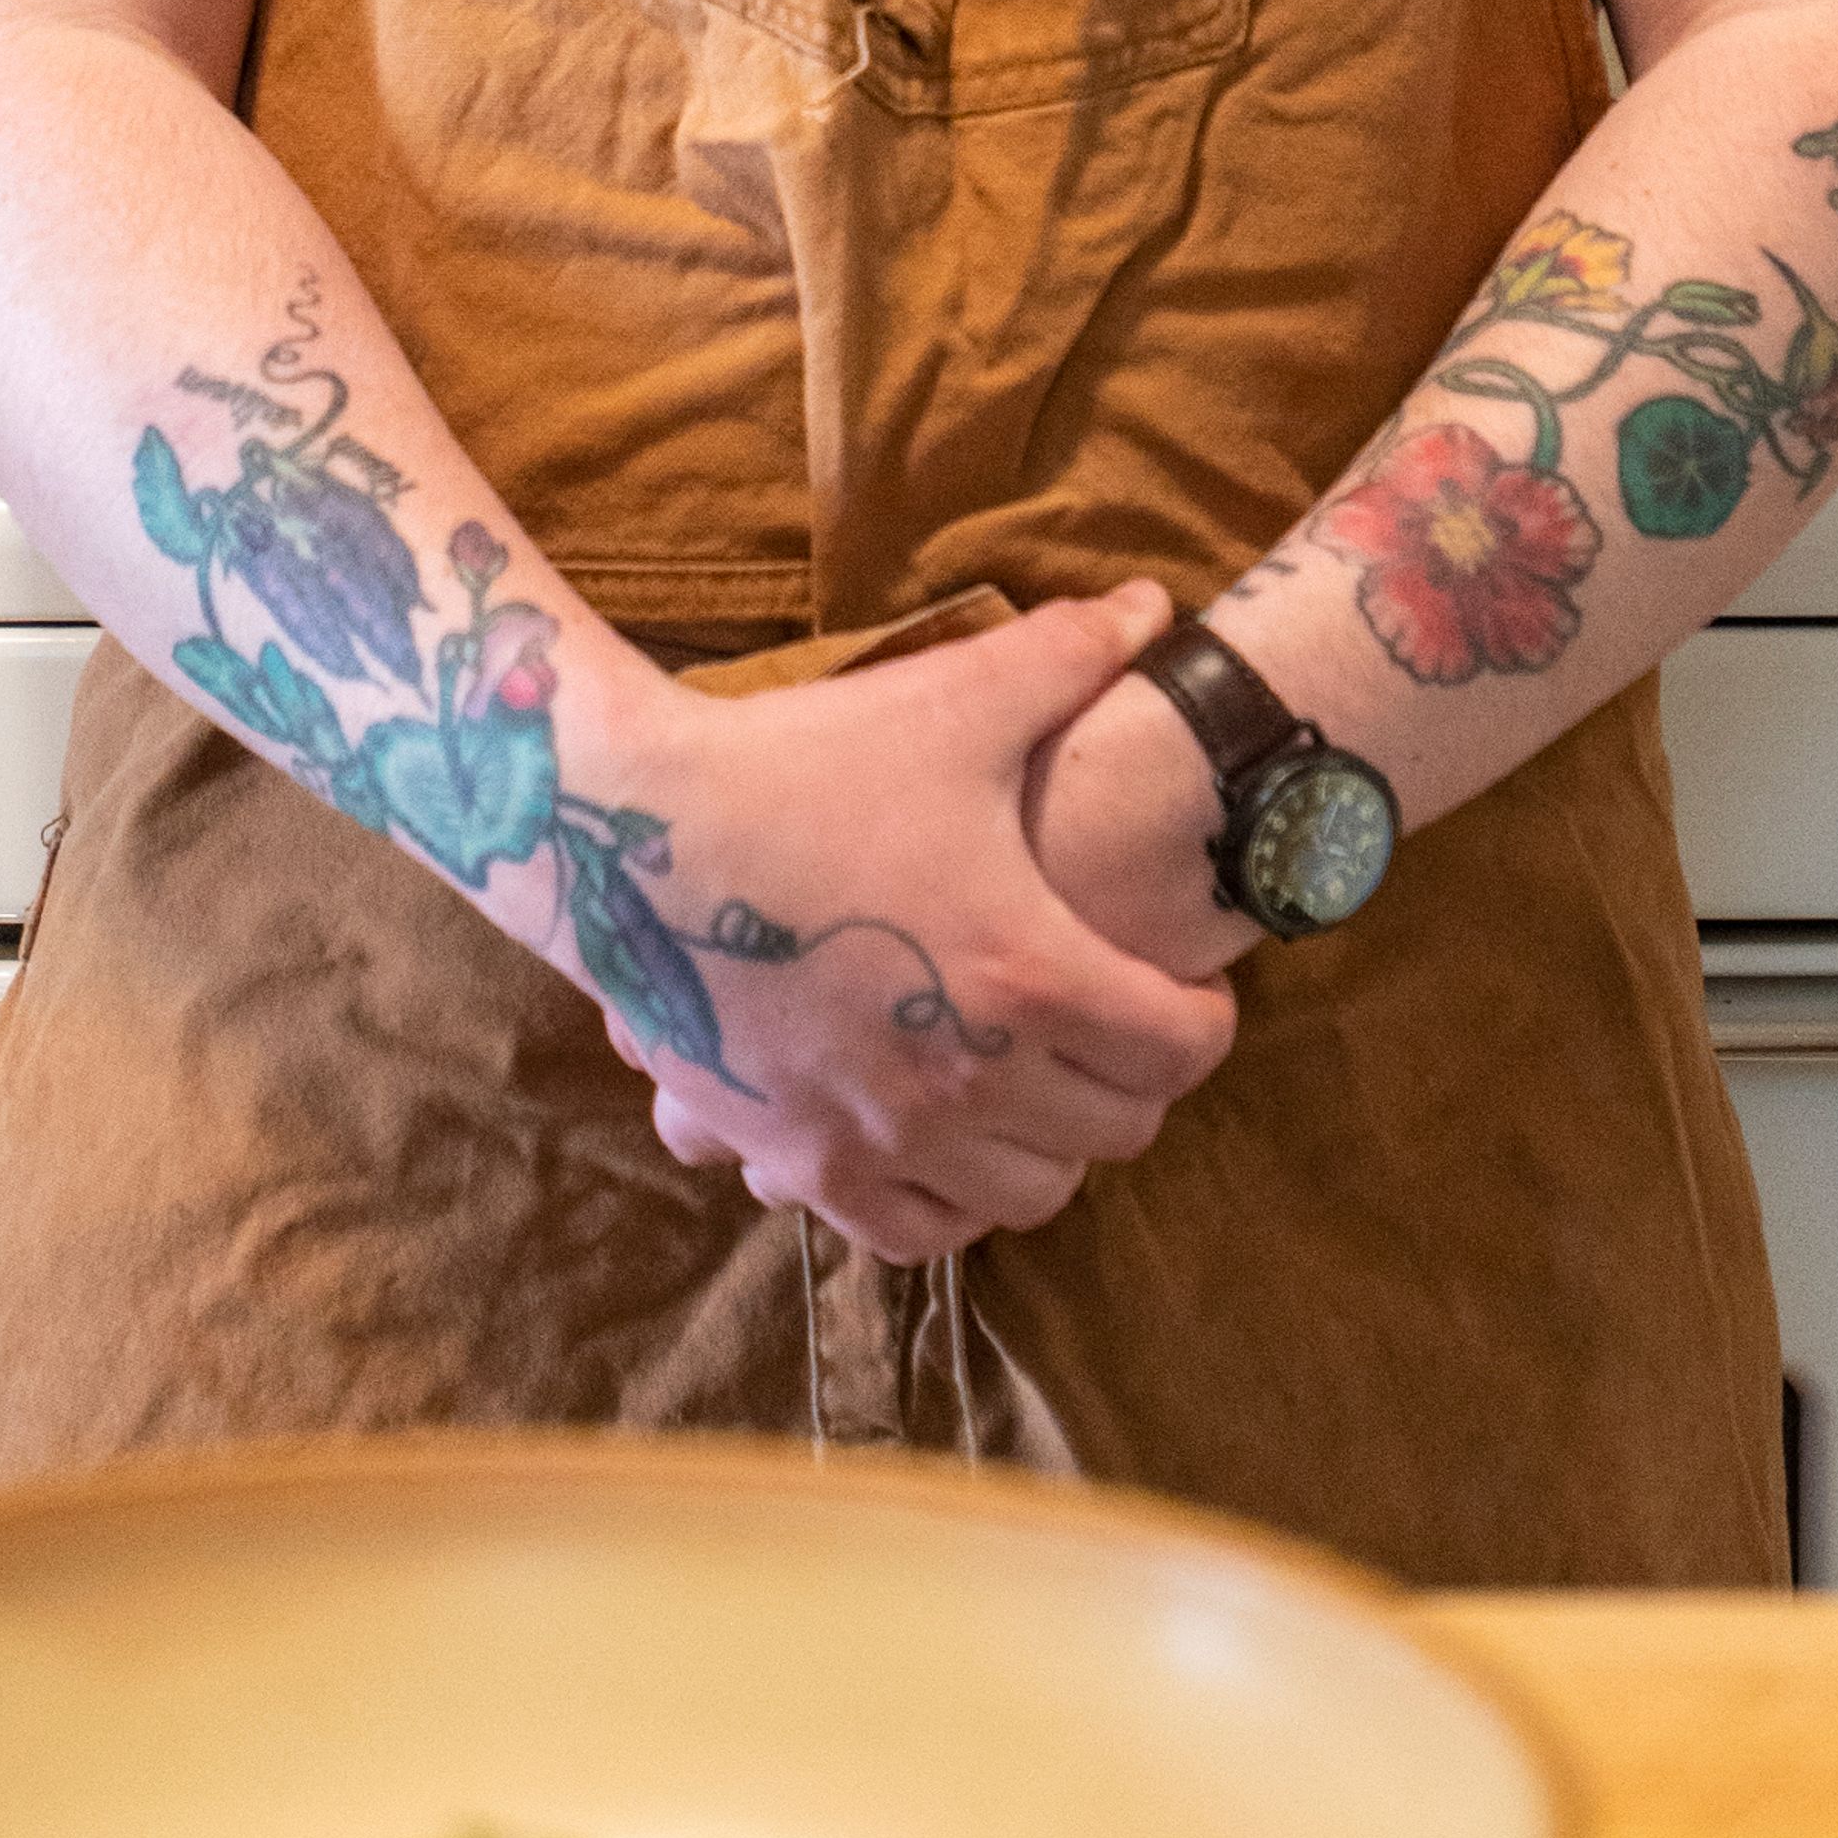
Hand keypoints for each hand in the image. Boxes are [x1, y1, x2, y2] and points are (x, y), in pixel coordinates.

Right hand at [622, 588, 1237, 1261]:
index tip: (1184, 988)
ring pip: (1029, 1196)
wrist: (633, 831)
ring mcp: (883, 1135)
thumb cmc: (803, 761)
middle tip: (1112, 1027)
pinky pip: (919, 1233)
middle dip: (1134, 1078)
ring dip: (1051, 1145)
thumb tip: (1151, 604)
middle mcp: (968, 1078)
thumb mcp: (949, 700)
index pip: (1182, 1050)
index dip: (1204, 1017)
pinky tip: (945, 1140)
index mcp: (1028, 974)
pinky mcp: (806, 1163)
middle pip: (1118, 1130)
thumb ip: (1065, 656)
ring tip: (1034, 1084)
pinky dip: (953, 1200)